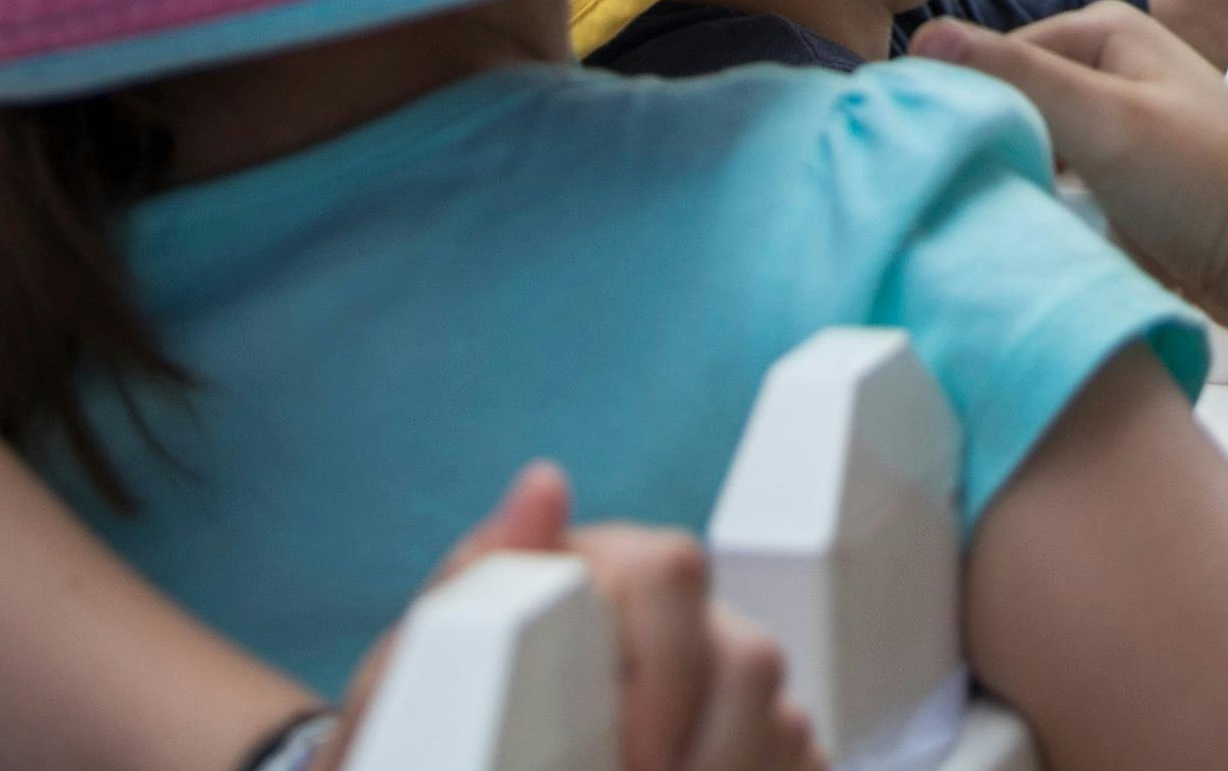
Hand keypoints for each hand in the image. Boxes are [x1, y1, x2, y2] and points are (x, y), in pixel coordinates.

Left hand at [359, 465, 821, 770]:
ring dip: (739, 770)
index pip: (673, 572)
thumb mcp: (423, 662)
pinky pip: (805, 759)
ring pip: (787, 718)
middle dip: (712, 752)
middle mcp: (673, 617)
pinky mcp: (745, 744)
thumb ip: (482, 578)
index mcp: (600, 573)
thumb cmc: (422, 728)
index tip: (630, 759)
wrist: (436, 756)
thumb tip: (545, 485)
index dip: (665, 672)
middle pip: (753, 656)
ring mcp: (718, 682)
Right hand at [913, 0, 1227, 323]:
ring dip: (1006, 177)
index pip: (992, 57)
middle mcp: (1109, 70)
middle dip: (983, 142)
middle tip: (947, 189)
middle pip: (1009, 102)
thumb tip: (924, 37)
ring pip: (1029, 147)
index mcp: (1103, 32)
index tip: (924, 150)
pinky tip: (1017, 231)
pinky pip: (1055, 187)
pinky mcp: (1122, 182)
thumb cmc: (1207, 177)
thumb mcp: (1105, 120)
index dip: (958, 102)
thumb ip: (1017, 77)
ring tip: (977, 213)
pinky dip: (1036, 205)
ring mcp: (1116, 129)